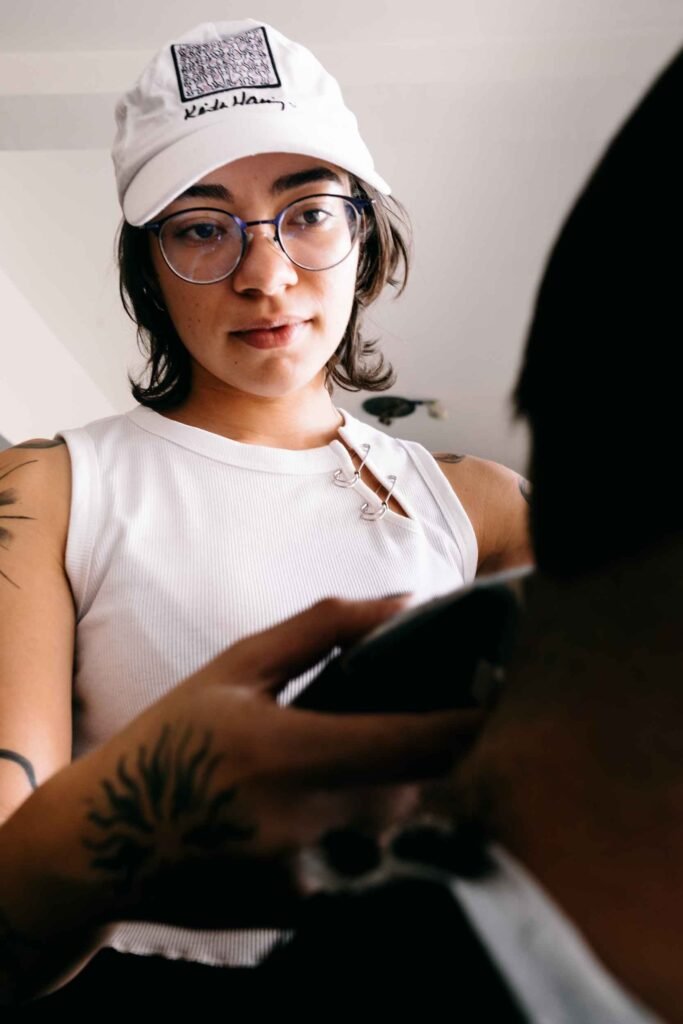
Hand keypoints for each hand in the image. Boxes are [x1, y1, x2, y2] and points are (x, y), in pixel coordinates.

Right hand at [74, 597, 482, 929]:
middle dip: (437, 753)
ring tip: (369, 760)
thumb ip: (322, 628)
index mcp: (286, 750)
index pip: (412, 742)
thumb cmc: (169, 739)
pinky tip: (328, 808)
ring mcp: (304, 877)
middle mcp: (302, 822)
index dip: (471, 722)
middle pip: (418, 788)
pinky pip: (367, 865)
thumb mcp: (235, 668)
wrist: (104, 843)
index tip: (505, 695)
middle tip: (434, 717)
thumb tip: (406, 602)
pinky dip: (368, 832)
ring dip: (402, 791)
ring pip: (398, 829)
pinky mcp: (301, 913)